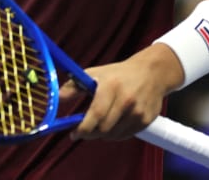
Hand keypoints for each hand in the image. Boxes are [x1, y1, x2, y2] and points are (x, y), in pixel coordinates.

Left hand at [60, 44, 183, 140]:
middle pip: (104, 128)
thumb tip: (57, 97)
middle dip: (90, 133)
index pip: (96, 114)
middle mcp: (126, 100)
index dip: (83, 128)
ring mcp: (138, 111)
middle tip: (83, 131)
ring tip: (97, 125)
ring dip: (101, 134)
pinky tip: (111, 125)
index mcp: (111, 86)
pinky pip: (125, 135)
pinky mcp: (146, 120)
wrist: (151, 73)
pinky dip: (114, 134)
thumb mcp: (94, 74)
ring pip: (113, 135)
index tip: (74, 134)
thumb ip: (74, 87)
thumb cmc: (117, 74)